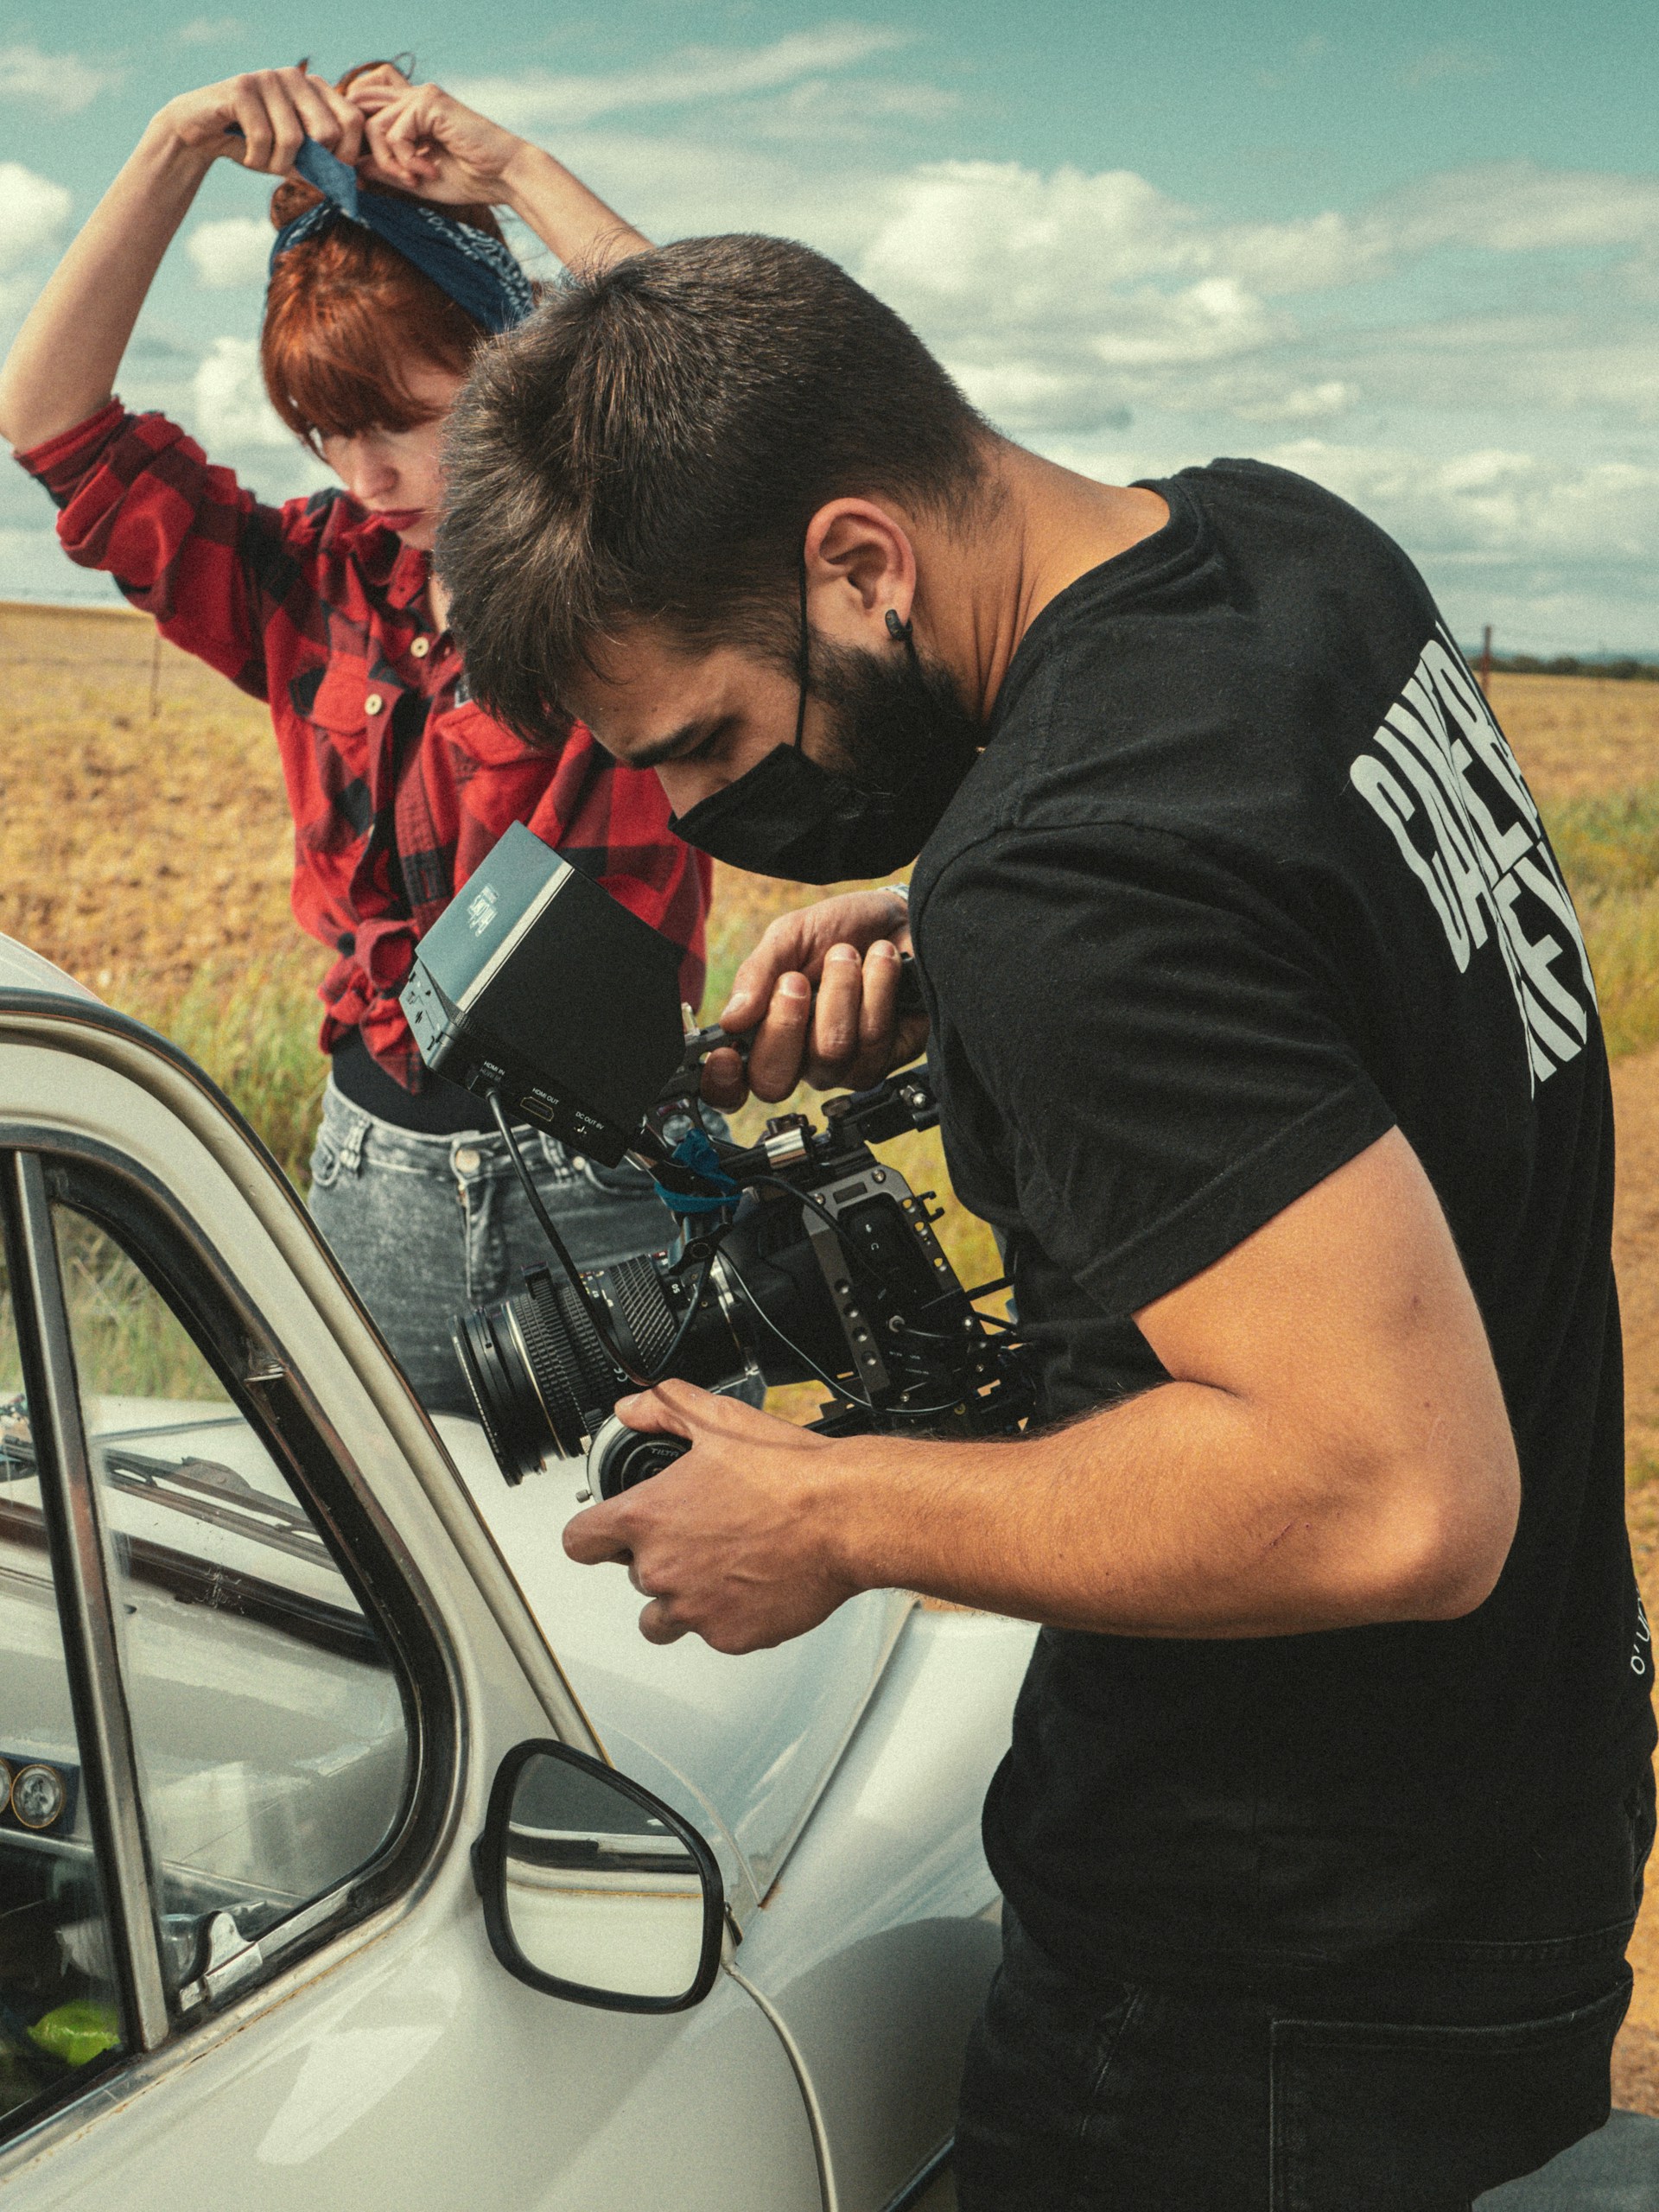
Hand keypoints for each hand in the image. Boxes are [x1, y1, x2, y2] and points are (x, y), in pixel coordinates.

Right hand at [157, 67, 363, 175]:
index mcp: (315, 89)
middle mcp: (295, 77)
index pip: (352, 119)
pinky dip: (256, 159)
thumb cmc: (253, 145)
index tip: (327, 174)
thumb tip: (352, 186)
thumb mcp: (293, 160)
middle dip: (310, 163)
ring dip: (277, 165)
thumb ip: (321, 168)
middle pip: (327, 131)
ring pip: (294, 139)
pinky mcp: (243, 87)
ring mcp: (269, 78)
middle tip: (286, 166)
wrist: (201, 131)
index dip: (346, 155)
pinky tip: (246, 155)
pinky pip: (263, 137)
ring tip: (262, 160)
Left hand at [346, 68, 527, 206]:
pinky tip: (427, 170)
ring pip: (373, 124)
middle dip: (368, 151)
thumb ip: (387, 170)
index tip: (372, 173)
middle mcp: (413, 96)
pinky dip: (406, 159)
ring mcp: (421, 96)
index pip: (366, 106)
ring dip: (389, 161)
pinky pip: (395, 132)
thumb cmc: (470, 179)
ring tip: (415, 178)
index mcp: (411, 111)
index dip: (360, 137)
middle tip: (395, 179)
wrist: (504, 176)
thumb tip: (354, 164)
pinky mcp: (428, 102)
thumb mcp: (417, 178)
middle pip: (361, 111)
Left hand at [562, 1383, 860, 1652]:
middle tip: (700, 1535)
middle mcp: (662, 1570)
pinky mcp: (730, 1637)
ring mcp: (694, 1610)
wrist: (845, 1517)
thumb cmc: (789, 1474)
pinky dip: (726, 1615)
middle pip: (631, 1577)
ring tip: (719, 1569)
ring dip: (680, 1599)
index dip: (593, 1535)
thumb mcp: (718, 1418)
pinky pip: (712, 1633)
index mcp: (647, 1518)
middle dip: (658, 1559)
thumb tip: (632, 1409)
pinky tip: (753, 1583)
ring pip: (662, 1619)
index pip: (579, 1542)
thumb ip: (662, 1409)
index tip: (608, 1535)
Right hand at [705, 888, 925, 1108]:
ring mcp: (845, 1065)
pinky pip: (874, 1039)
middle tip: (796, 980)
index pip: (733, 1087)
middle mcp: (802, 1061)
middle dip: (784, 1024)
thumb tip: (731, 1021)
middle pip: (775, 1082)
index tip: (726, 1054)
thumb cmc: (839, 930)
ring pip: (830, 1052)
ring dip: (840, 990)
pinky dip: (877, 987)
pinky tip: (881, 961)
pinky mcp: (888, 1057)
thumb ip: (756, 974)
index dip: (723, 1084)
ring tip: (847, 953)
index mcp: (766, 1036)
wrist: (898, 916)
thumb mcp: (789, 937)